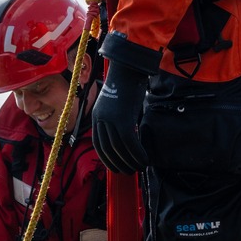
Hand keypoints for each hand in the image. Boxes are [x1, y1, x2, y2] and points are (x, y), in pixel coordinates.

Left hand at [91, 59, 148, 174]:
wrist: (129, 69)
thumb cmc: (126, 85)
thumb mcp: (116, 105)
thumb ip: (117, 120)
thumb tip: (126, 136)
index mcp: (97, 117)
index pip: (98, 144)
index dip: (106, 158)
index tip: (114, 167)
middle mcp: (101, 120)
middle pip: (107, 149)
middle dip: (118, 164)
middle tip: (128, 172)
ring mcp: (111, 120)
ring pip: (118, 149)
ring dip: (129, 161)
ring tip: (139, 167)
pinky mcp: (123, 119)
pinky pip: (129, 143)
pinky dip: (137, 154)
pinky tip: (144, 159)